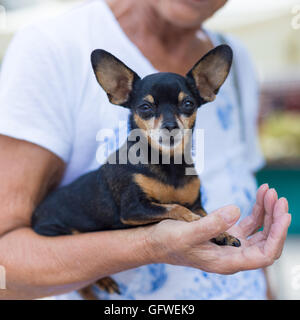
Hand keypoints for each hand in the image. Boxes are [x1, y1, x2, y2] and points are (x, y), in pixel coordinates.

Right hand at [145, 184, 290, 273]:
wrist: (156, 242)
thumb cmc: (169, 242)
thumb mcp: (187, 234)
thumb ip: (212, 225)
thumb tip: (236, 210)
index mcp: (227, 262)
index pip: (264, 255)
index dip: (277, 236)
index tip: (283, 214)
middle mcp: (233, 255)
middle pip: (266, 241)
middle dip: (275, 219)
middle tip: (276, 196)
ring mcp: (231, 244)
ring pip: (259, 230)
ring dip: (267, 212)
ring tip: (268, 191)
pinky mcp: (226, 234)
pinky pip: (248, 223)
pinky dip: (256, 209)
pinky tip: (260, 195)